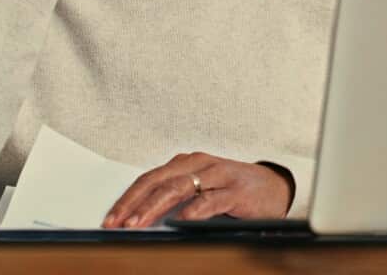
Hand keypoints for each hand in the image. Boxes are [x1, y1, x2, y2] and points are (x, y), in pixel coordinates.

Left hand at [102, 153, 292, 227]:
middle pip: (157, 181)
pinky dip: (193, 210)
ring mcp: (218, 175)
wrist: (275, 187)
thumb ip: (175, 199)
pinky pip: (210, 200)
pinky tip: (180, 221)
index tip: (111, 217)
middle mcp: (199, 164)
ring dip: (154, 207)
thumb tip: (140, 219)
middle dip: (133, 203)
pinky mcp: (235, 191)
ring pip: (178, 188)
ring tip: (138, 223)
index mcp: (186, 163)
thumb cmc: (233, 190)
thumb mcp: (200, 190)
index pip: (149, 179)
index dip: (127, 198)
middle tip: (117, 222)